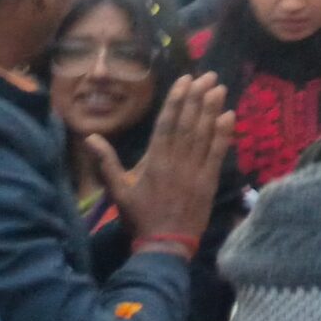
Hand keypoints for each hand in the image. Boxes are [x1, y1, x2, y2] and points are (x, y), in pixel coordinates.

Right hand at [87, 73, 233, 246]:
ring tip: (218, 88)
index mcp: (154, 161)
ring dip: (212, 110)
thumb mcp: (118, 190)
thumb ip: (106, 162)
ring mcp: (195, 171)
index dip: (177, 100)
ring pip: (204, 135)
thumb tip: (90, 136)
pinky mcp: (209, 182)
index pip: (167, 123)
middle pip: (188, 123)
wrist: (164, 244)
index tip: (185, 80)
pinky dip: (224, 135)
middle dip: (198, 98)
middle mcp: (176, 161)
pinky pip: (218, 154)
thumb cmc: (139, 217)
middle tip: (207, 76)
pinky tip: (230, 117)